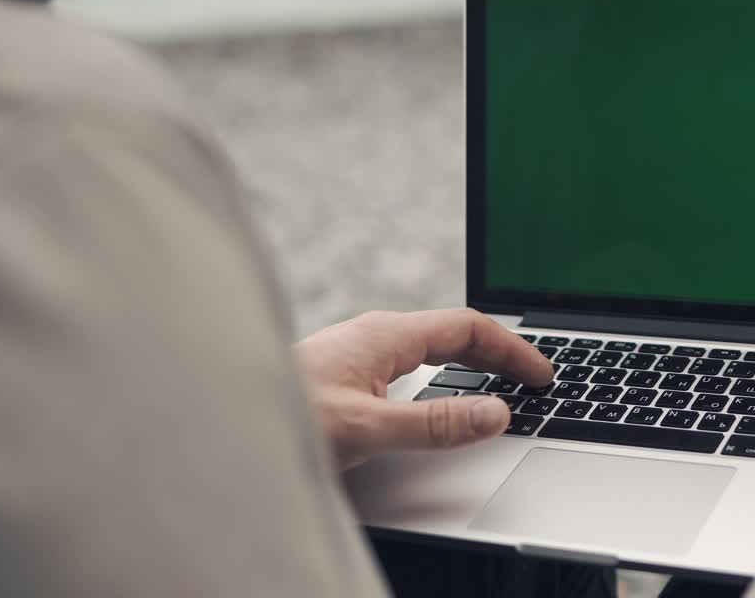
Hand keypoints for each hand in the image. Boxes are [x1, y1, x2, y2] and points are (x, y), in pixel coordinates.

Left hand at [296, 309, 552, 468]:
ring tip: (498, 384)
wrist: (212, 421)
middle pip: (453, 333)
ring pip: (430, 347)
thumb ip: (433, 424)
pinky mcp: (343, 373)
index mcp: (384, 335)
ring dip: (470, 362)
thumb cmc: (275, 417)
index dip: (513, 349)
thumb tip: (495, 413)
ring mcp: (356, 352)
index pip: (468, 327)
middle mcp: (372, 336)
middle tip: (532, 381)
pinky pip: (409, 363)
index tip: (542, 376)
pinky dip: (442, 375)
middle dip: (499, 353)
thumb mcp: (366, 428)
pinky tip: (438, 395)